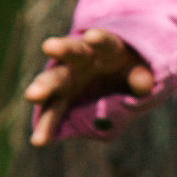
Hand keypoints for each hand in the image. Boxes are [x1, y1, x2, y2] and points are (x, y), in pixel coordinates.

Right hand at [22, 29, 156, 144]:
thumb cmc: (131, 69)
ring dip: (43, 86)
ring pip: (54, 79)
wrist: (117, 77)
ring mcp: (68, 78)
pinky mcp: (61, 98)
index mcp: (107, 49)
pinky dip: (47, 125)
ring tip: (32, 95)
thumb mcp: (143, 70)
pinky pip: (53, 112)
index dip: (99, 39)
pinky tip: (40, 140)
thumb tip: (143, 86)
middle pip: (71, 52)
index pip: (105, 41)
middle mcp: (83, 59)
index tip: (92, 37)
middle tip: (49, 46)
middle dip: (61, 49)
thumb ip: (143, 75)